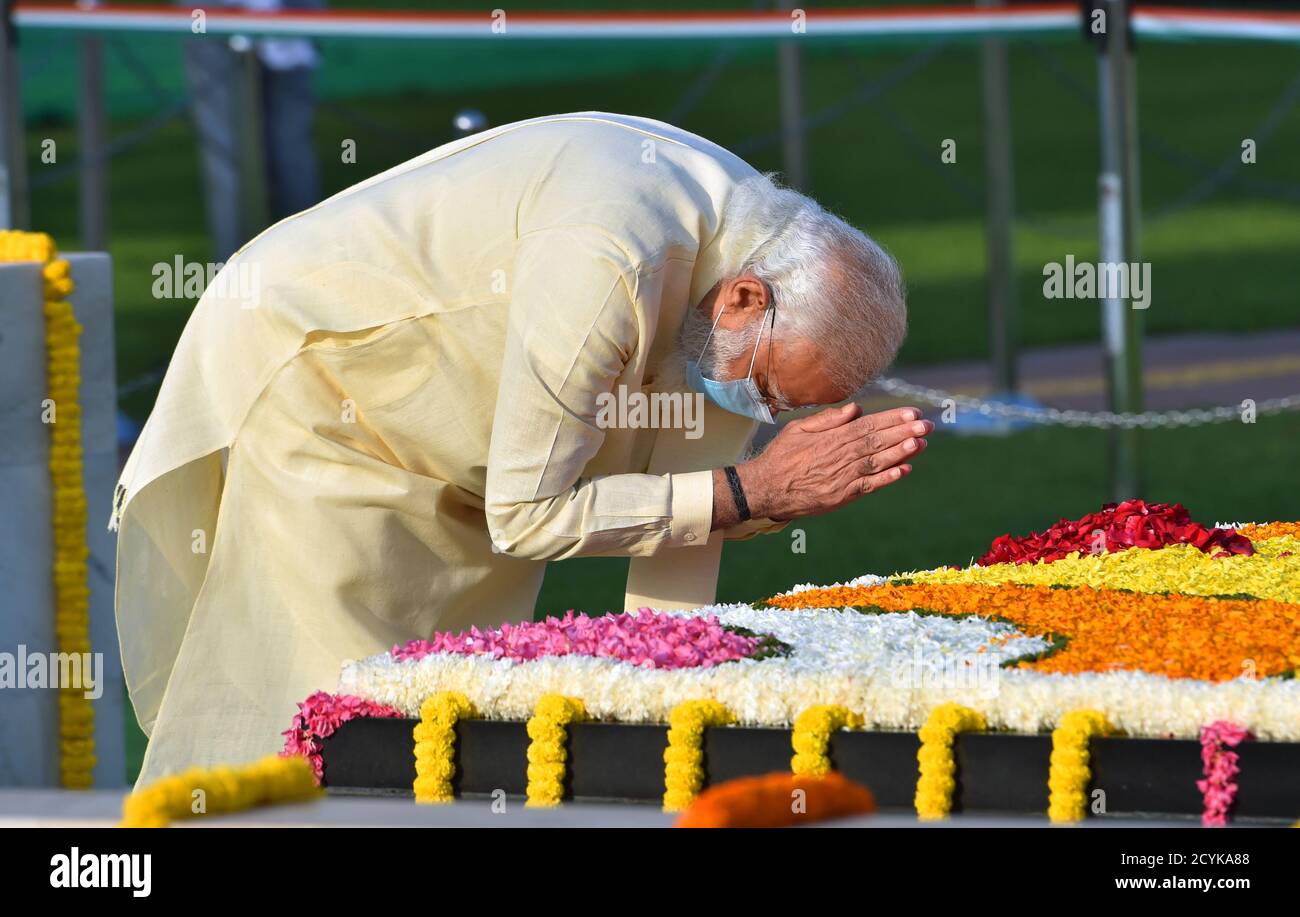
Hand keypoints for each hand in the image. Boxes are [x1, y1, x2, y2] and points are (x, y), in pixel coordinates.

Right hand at [735, 403, 929, 521]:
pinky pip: (869, 485)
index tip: (913, 412)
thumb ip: (828, 419)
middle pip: (878, 441)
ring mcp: (843, 477)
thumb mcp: (798, 429)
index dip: (893, 419)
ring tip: (922, 443)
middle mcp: (840, 456)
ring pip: (878, 462)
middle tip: (928, 425)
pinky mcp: (842, 495)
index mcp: (832, 437)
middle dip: (905, 432)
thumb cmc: (781, 456)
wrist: (765, 488)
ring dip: (902, 452)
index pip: (869, 425)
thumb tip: (856, 409)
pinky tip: (905, 470)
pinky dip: (888, 478)